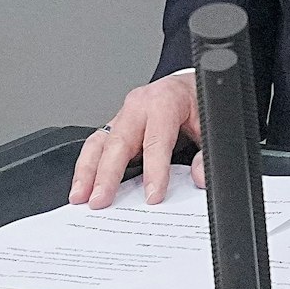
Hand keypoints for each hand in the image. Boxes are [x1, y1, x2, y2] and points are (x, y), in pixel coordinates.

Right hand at [69, 72, 202, 208]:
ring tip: (79, 197)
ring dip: (87, 171)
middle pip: (119, 141)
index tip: (152, 196)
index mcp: (164, 100)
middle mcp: (139, 105)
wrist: (190, 87)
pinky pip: (97, 145)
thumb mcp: (209, 124)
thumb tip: (198, 176)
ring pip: (100, 142)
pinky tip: (82, 186)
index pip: (156, 139)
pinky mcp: (116, 126)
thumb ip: (206, 152)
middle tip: (100, 201)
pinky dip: (87, 167)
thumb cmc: (197, 103)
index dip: (155, 170)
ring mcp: (124, 115)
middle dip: (107, 174)